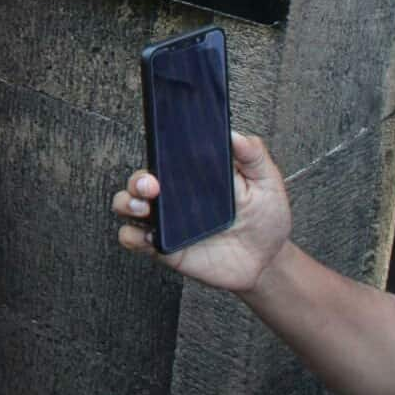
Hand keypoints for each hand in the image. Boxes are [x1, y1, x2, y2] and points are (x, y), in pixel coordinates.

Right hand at [112, 131, 293, 292]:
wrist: (267, 260)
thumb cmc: (265, 217)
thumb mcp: (267, 181)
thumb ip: (254, 155)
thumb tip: (235, 134)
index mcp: (192, 175)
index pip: (164, 156)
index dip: (155, 149)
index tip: (160, 149)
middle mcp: (173, 195)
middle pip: (138, 180)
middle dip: (137, 179)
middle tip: (152, 184)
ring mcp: (165, 222)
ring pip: (127, 205)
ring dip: (127, 203)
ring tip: (144, 208)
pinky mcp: (163, 248)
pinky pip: (133, 240)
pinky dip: (133, 237)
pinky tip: (149, 237)